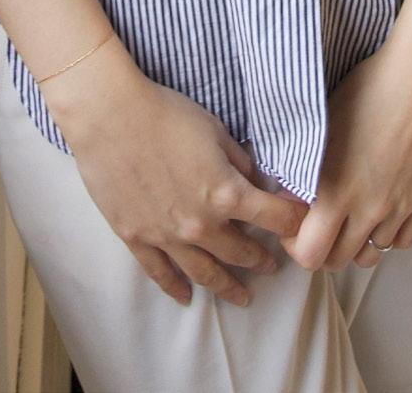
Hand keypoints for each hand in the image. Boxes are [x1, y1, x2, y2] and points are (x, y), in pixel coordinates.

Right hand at [64, 75, 310, 306]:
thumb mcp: (216, 131)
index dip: (293, 222)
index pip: (275, 219)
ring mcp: (167, 237)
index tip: (301, 227)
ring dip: (227, 287)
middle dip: (261, 260)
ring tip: (242, 297)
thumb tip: (254, 181)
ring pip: (205, 273)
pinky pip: (161, 274)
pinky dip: (176, 288)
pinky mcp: (136, 238)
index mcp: (227, 194)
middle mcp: (202, 224)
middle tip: (271, 267)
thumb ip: (240, 162)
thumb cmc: (165, 114)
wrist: (110, 116)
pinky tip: (186, 297)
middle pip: (241, 253)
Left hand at [280, 34, 411, 272]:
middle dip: (322, 247)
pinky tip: (379, 212)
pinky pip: (402, 241)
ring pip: (371, 255)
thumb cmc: (371, 88)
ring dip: (354, 243)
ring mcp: (400, 208)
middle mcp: (369, 208)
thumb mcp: (324, 124)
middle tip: (317, 223)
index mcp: (338, 190)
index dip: (294, 244)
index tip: (292, 225)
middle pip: (338, 261)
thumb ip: (305, 166)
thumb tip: (291, 192)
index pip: (309, 253)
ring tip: (348, 217)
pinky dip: (386, 236)